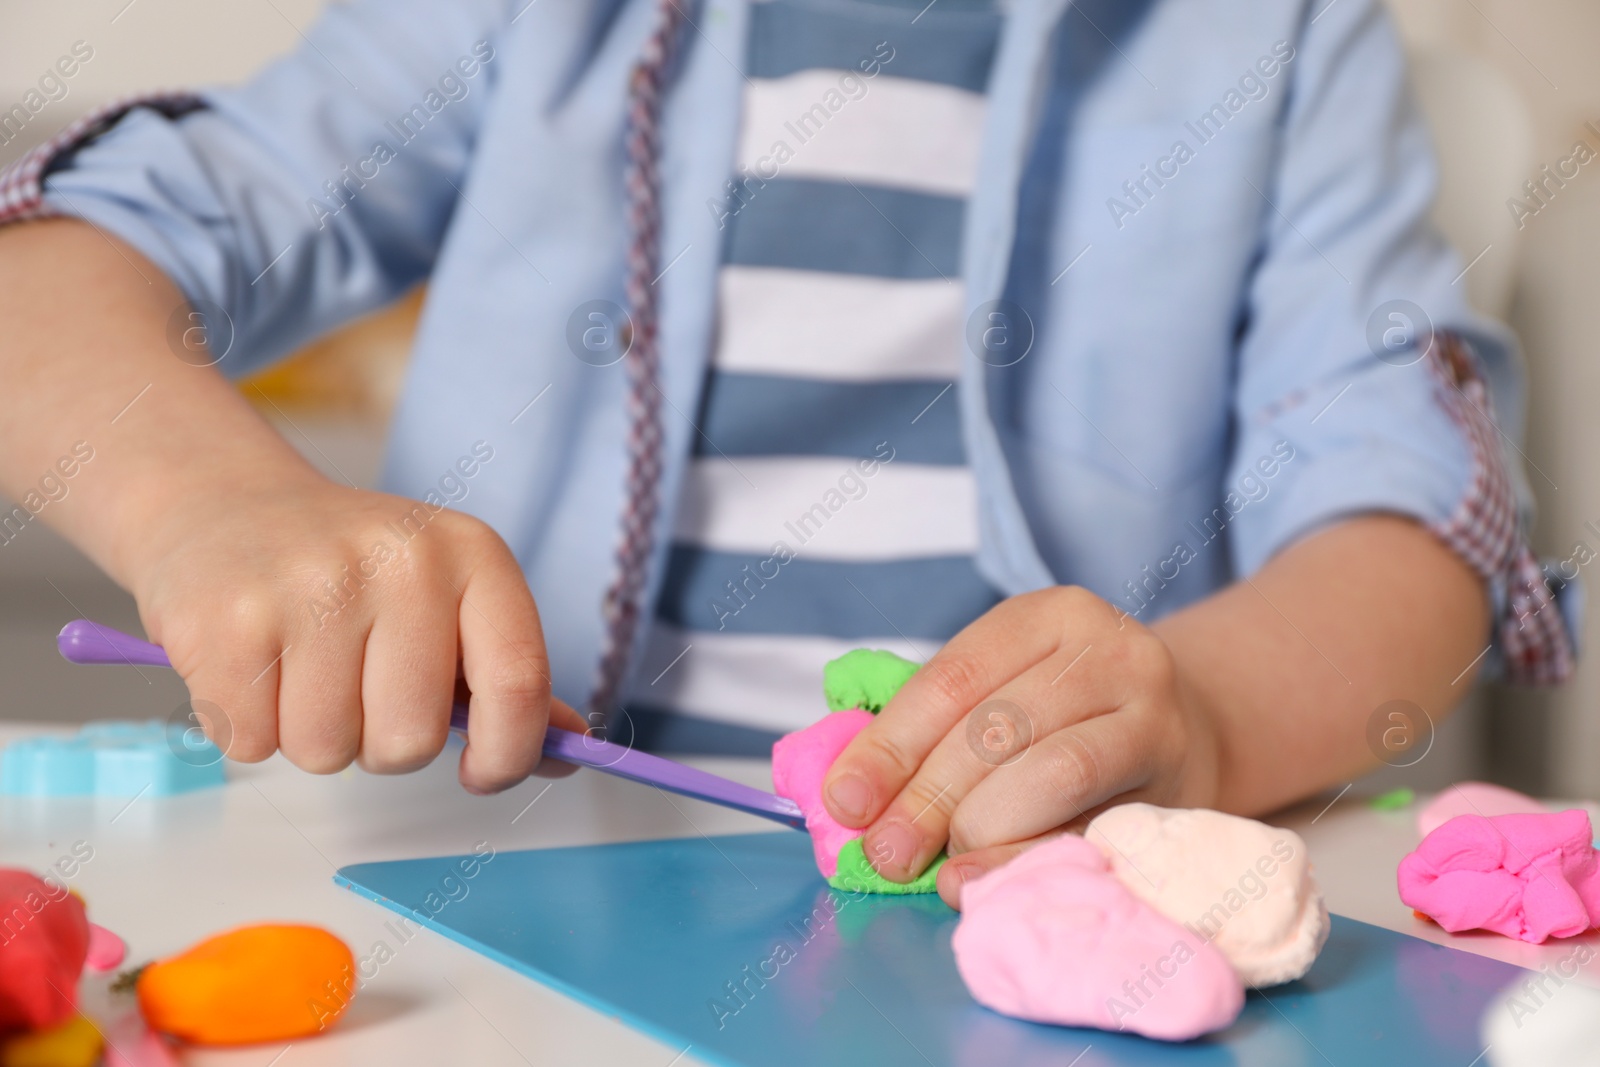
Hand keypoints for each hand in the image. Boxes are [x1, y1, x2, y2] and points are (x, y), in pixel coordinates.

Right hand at [131, 471, 582, 792]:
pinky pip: (253, 744)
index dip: (509, 753)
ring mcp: (309, 586)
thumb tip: (571, 750)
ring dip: (313, 738)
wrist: (227, 505)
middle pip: (412, 740)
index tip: (483, 772)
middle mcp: (400, 560)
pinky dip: (250, 728)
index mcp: (472, 553)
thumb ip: (506, 676)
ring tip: (302, 670)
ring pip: (328, 752)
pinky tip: (253, 666)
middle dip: (383, 744)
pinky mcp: (225, 621)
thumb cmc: (355, 572)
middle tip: (358, 688)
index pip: (520, 682)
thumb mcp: (447, 596)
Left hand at [821, 587, 1219, 908]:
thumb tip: (849, 791)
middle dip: (926, 797)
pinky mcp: (1179, 783)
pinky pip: (1091, 826)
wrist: (1189, 725)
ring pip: (1049, 772)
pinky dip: (1025, 857)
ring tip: (936, 865)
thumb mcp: (1008, 684)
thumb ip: (936, 723)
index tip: (845, 800)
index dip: (892, 744)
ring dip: (977, 827)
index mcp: (1052, 614)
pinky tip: (981, 879)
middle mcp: (1111, 651)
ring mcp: (1153, 715)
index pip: (954, 678)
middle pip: (996, 727)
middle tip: (882, 852)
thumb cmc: (1065, 711)